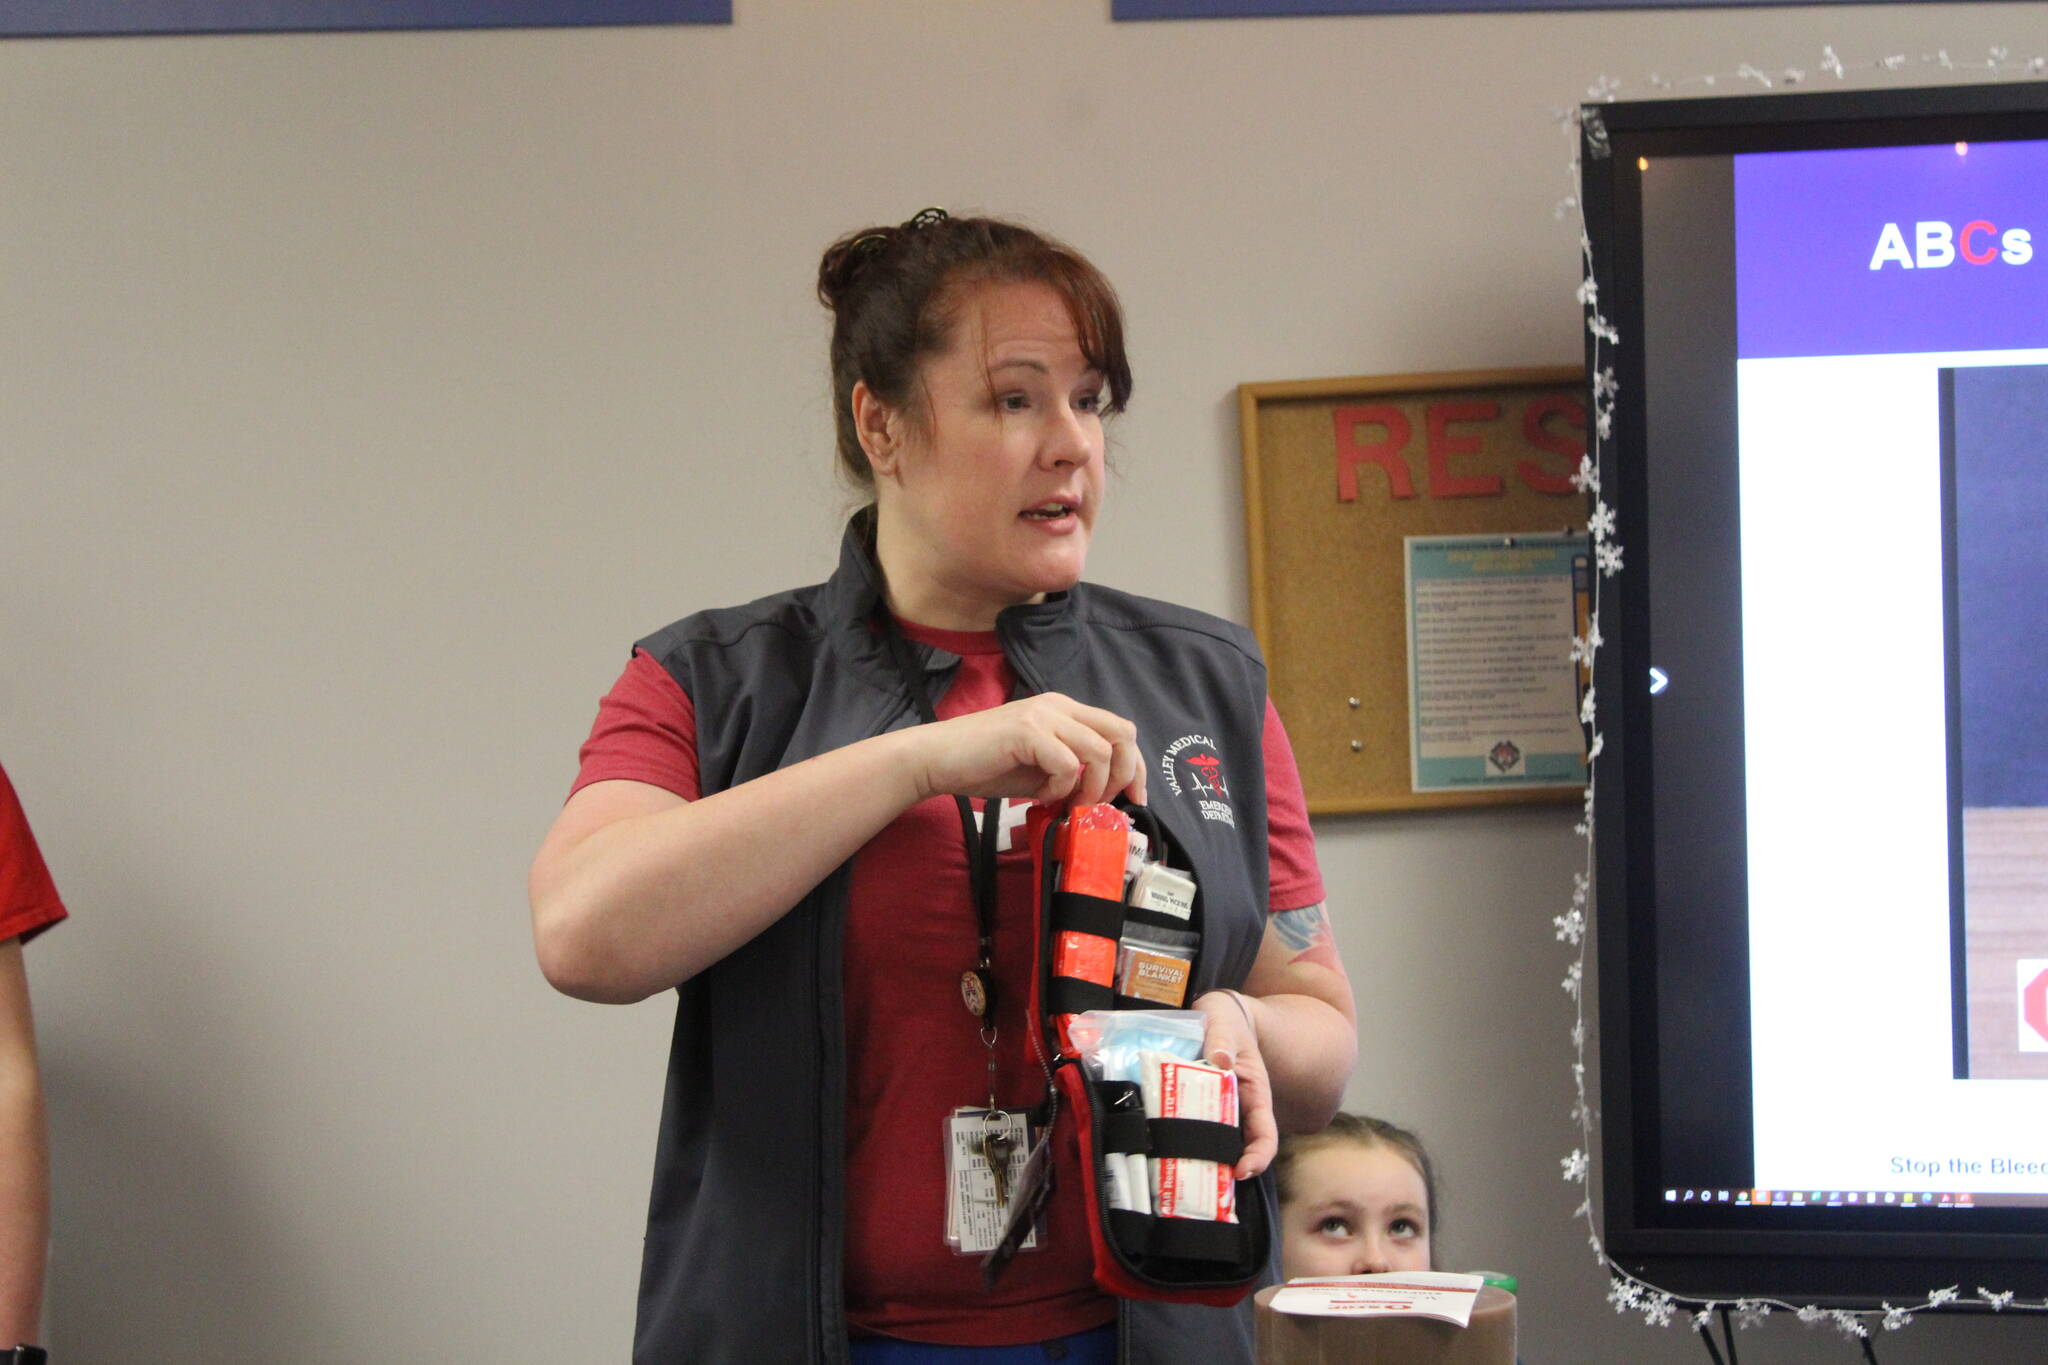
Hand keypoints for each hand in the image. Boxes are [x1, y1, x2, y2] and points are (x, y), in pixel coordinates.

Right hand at [909, 692, 1146, 806]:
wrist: (936, 759)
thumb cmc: (984, 766)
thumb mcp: (1039, 770)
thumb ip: (1072, 773)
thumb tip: (1103, 795)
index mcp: (1064, 711)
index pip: (1121, 730)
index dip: (1136, 766)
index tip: (1134, 798)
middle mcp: (1058, 706)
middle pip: (1122, 733)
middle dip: (1124, 774)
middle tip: (1100, 802)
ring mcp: (1043, 715)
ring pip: (1100, 750)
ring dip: (1091, 786)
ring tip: (1065, 802)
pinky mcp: (1027, 730)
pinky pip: (1067, 763)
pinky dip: (1060, 787)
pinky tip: (1040, 795)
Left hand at [1194, 988, 1276, 1179]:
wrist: (1217, 1015)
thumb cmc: (1227, 1019)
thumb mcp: (1225, 1022)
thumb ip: (1222, 1038)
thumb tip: (1220, 1059)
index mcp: (1254, 1092)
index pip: (1264, 1133)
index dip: (1257, 1157)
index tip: (1240, 1171)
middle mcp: (1238, 1107)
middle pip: (1237, 1148)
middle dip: (1222, 1170)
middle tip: (1199, 1186)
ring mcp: (1217, 1109)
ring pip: (1212, 1142)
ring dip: (1199, 1160)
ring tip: (1177, 1177)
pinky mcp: (1195, 1106)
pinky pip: (1190, 1128)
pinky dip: (1180, 1141)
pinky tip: (1161, 1151)